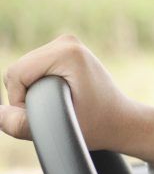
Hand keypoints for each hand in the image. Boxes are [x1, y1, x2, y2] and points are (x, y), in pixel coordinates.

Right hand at [0, 35, 153, 173]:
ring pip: (22, 71)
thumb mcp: (59, 131)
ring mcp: (66, 44)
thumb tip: (0, 114)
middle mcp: (66, 42)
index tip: (46, 114)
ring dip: (31, 91)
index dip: (20, 100)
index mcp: (67, 52)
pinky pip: (32, 69)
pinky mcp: (64, 50)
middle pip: (17, 71)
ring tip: (58, 104)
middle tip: (54, 111)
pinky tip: (57, 96)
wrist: (122, 120)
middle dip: (25, 95)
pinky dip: (36, 85)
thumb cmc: (98, 126)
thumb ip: (23, 125)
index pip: (16, 74)